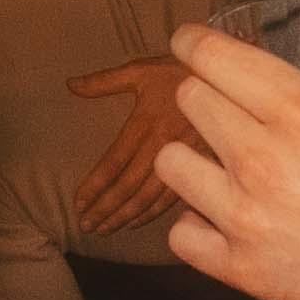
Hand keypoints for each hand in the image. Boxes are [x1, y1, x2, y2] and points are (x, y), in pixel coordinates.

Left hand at [67, 55, 196, 232]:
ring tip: (107, 230)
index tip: (77, 203)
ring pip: (151, 196)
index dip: (93, 186)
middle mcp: (162, 144)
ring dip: (127, 216)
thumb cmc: (179, 70)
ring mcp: (185, 158)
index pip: (113, 162)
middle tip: (87, 226)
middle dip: (106, 209)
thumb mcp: (141, 69)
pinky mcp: (204, 165)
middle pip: (129, 186)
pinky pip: (177, 195)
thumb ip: (104, 81)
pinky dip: (155, 213)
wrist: (228, 74)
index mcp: (145, 122)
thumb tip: (70, 85)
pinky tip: (139, 222)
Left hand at [153, 28, 299, 299]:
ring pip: (170, 163)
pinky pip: (180, 233)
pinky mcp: (240, 268)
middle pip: (191, 101)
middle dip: (204, 94)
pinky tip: (218, 217)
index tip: (190, 42)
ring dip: (190, 155)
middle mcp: (263, 158)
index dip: (196, 43)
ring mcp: (245, 217)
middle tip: (224, 104)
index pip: (216, 59)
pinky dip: (194, 222)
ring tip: (215, 161)